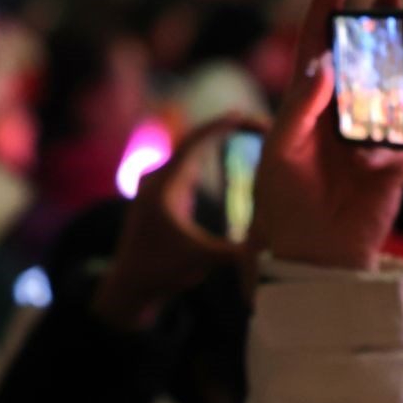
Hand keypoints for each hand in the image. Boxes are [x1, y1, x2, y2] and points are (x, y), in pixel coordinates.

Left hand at [92, 113, 259, 332]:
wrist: (129, 287)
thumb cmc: (160, 272)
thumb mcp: (200, 261)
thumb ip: (236, 252)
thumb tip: (273, 247)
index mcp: (164, 187)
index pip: (195, 143)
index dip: (221, 126)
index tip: (245, 116)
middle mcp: (158, 179)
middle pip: (194, 139)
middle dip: (225, 127)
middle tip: (258, 122)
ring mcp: (158, 185)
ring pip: (190, 150)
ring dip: (217, 137)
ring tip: (248, 128)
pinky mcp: (162, 195)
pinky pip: (188, 162)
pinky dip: (208, 152)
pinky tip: (227, 145)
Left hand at [249, 0, 402, 271]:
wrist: (312, 256)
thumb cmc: (285, 205)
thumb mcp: (280, 152)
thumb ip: (299, 107)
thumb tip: (324, 63)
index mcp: (308, 107)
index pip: (318, 49)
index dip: (325, 13)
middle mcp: (341, 116)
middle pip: (364, 59)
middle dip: (378, 24)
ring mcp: (371, 138)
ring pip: (392, 91)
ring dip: (393, 76)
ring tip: (393, 61)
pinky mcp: (394, 167)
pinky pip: (402, 145)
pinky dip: (386, 149)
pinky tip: (365, 165)